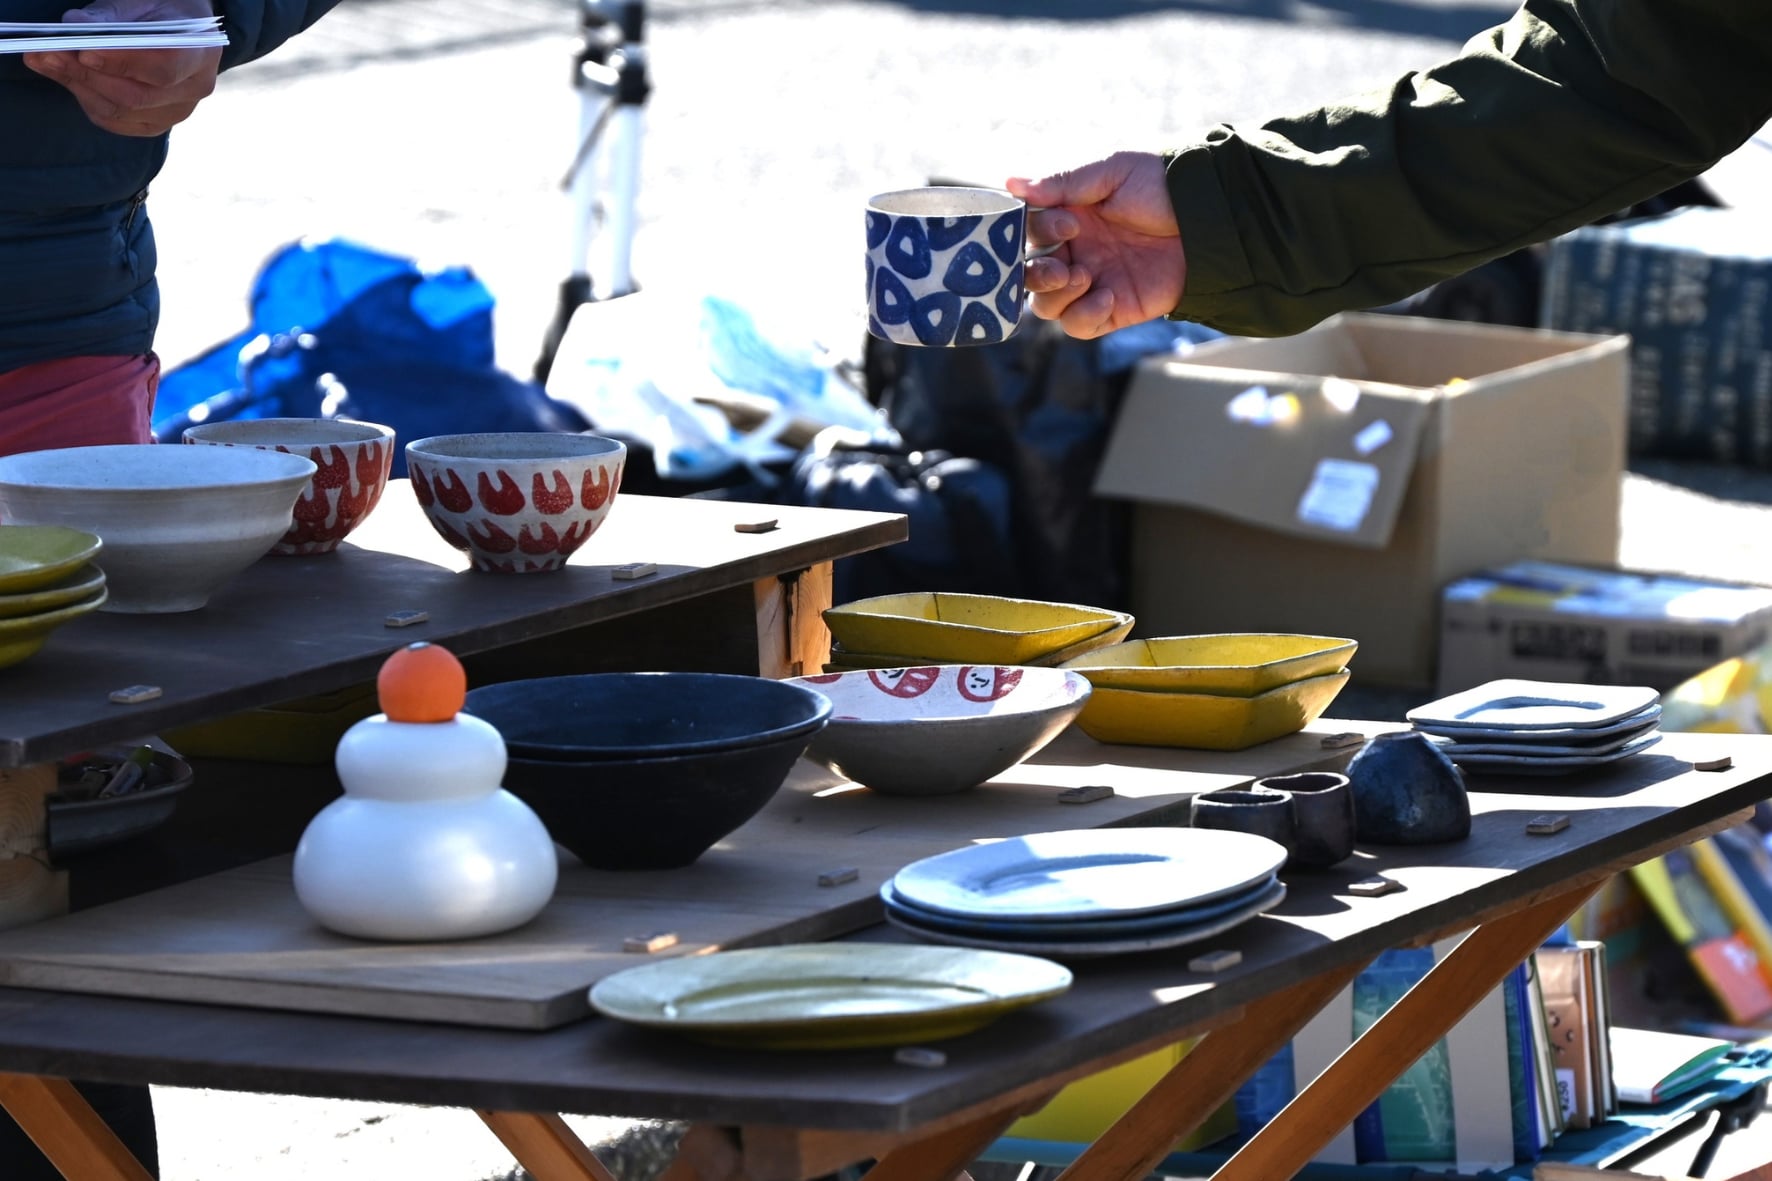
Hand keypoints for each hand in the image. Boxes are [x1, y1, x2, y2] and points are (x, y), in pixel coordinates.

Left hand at [23, 0, 222, 136]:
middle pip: (137, 95)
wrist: (180, 28)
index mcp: (200, 51)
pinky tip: (64, 76)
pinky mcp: (156, 123)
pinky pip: (116, 120)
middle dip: (86, 74)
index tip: (84, 50)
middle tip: (46, 52)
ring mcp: (177, 111)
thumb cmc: (159, 7)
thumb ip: (109, 14)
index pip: (164, 66)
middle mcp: (195, 88)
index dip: (123, 62)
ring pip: (121, 110)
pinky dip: (85, 98)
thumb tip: (74, 25)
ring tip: (43, 60)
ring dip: (77, 85)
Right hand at [1007, 151, 1186, 339]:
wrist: (1208, 215)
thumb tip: (1012, 183)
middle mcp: (1075, 252)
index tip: (1069, 224)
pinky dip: (1083, 316)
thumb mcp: (1112, 173)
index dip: (1037, 233)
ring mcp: (1092, 283)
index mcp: (1068, 218)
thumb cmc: (1161, 185)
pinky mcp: (1114, 309)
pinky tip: (1107, 296)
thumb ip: (1064, 183)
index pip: (1028, 233)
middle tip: (1062, 267)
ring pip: (1046, 305)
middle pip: (1028, 276)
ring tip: (1084, 277)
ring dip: (1054, 295)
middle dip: (1035, 274)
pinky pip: (1079, 326)